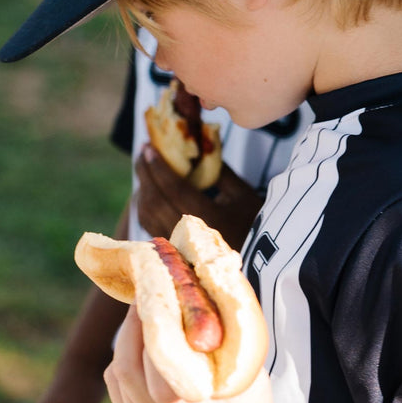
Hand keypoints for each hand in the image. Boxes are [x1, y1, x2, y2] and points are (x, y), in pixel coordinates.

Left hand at [104, 306, 281, 402]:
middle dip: (131, 327)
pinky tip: (140, 343)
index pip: (158, 374)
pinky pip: (116, 385)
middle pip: (127, 370)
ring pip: (116, 375)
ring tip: (144, 316)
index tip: (159, 301)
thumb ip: (234, 344)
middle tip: (144, 297)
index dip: (154, 334)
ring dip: (125, 340)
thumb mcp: (253, 383)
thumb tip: (221, 293)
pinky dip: (122, 359)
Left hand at [135, 145, 263, 250]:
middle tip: (143, 153)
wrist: (260, 259)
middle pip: (155, 202)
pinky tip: (149, 192)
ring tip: (145, 169)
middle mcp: (191, 236)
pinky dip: (145, 206)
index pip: (175, 189)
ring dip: (142, 190)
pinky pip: (150, 226)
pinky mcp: (173, 252)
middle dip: (144, 174)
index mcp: (211, 219)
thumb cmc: (253, 223)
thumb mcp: (242, 193)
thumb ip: (218, 169)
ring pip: (148, 216)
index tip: (149, 147)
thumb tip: (197, 143)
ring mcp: (180, 246)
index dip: (159, 167)